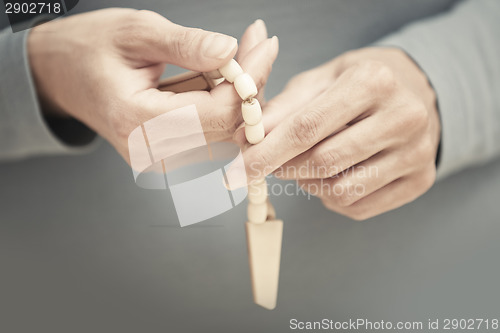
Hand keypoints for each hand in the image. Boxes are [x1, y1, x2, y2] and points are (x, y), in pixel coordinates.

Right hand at [28, 9, 277, 162]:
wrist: (61, 76)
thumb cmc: (88, 50)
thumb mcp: (136, 32)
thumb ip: (185, 44)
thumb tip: (230, 50)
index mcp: (137, 121)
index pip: (216, 113)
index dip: (249, 80)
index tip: (265, 45)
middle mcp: (150, 152)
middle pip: (228, 129)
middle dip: (252, 85)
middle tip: (258, 44)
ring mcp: (160, 160)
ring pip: (226, 135)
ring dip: (242, 96)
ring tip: (244, 54)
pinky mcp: (168, 156)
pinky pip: (212, 136)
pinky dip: (226, 105)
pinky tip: (226, 77)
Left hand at [232, 47, 439, 219]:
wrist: (416, 93)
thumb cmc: (359, 83)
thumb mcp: (320, 80)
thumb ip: (282, 109)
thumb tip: (244, 139)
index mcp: (374, 81)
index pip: (308, 127)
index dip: (266, 152)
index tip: (238, 169)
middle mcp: (404, 117)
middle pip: (323, 162)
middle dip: (283, 168)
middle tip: (267, 163)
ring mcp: (417, 153)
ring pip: (340, 190)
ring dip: (308, 184)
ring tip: (305, 164)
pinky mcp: (420, 181)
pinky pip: (358, 206)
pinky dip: (331, 197)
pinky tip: (332, 176)